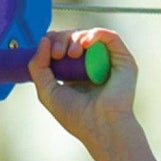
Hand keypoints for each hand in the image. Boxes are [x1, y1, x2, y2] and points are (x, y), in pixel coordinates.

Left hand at [29, 27, 141, 160]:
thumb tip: (44, 40)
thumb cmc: (77, 116)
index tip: (48, 52)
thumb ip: (38, 68)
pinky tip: (86, 43)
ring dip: (76, 38)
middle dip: (62, 39)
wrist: (101, 126)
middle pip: (73, 37)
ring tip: (72, 53)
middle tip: (59, 54)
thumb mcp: (47, 92)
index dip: (53, 43)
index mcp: (74, 73)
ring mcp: (107, 61)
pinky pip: (109, 36)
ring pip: (89, 35)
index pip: (62, 46)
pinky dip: (95, 34)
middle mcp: (91, 65)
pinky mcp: (122, 59)